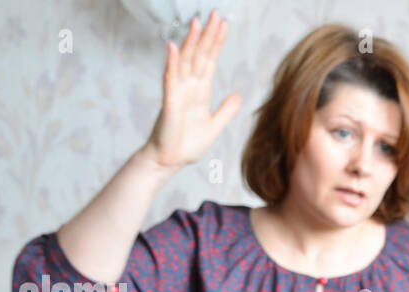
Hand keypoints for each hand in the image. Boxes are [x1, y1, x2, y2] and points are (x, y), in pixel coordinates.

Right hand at [145, 9, 241, 170]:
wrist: (170, 160)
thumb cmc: (187, 144)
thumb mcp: (214, 126)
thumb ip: (226, 110)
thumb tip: (238, 95)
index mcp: (200, 91)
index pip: (210, 61)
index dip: (217, 43)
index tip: (224, 25)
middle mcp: (188, 87)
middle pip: (200, 55)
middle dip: (208, 35)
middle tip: (215, 14)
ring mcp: (178, 92)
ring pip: (186, 61)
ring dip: (191, 42)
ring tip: (197, 22)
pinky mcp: (170, 102)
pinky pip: (170, 79)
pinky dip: (172, 63)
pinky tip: (173, 47)